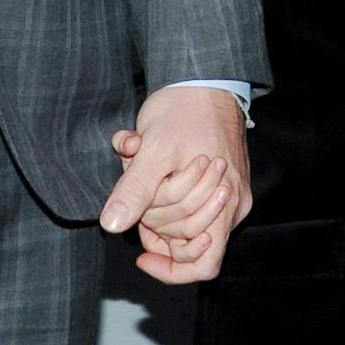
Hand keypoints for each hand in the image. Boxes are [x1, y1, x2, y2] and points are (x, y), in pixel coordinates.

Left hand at [100, 83, 250, 283]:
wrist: (203, 76)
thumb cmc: (185, 109)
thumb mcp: (154, 150)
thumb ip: (135, 190)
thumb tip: (113, 225)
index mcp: (224, 204)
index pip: (203, 264)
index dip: (170, 268)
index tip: (141, 253)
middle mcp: (231, 204)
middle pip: (186, 241)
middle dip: (154, 220)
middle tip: (137, 187)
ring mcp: (227, 192)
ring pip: (183, 221)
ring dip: (155, 200)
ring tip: (142, 166)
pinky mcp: (218, 180)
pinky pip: (187, 200)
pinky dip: (162, 188)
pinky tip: (147, 163)